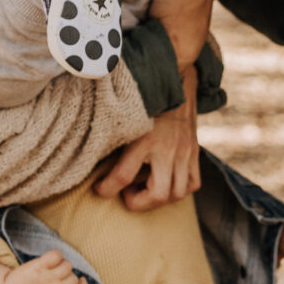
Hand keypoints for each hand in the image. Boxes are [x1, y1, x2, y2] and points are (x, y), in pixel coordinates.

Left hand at [0, 249, 85, 283]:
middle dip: (67, 275)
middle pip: (73, 277)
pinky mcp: (39, 267)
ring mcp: (49, 279)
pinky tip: (51, 257)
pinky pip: (57, 255)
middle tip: (56, 274)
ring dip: (61, 263)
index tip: (81, 280)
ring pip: (67, 265)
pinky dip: (56, 254)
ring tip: (52, 265)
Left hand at [93, 71, 200, 208]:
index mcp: (144, 139)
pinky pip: (193, 183)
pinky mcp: (194, 152)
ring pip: (177, 193)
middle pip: (157, 194)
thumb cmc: (143, 100)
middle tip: (127, 191)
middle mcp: (167, 149)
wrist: (175, 81)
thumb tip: (89, 159)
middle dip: (139, 201)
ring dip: (159, 199)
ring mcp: (184, 153)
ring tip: (146, 188)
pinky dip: (180, 189)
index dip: (106, 189)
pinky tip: (166, 182)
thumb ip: (112, 139)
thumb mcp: (125, 118)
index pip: (121, 176)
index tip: (100, 188)